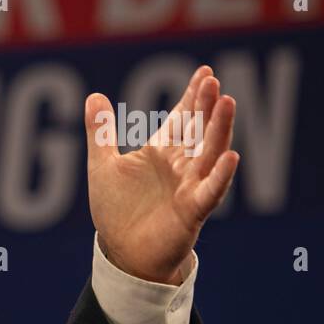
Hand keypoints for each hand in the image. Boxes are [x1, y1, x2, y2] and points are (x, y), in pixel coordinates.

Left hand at [86, 65, 239, 284]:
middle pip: (198, 130)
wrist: (123, 252)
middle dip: (206, 106)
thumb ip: (101, 133)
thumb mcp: (102, 166)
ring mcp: (190, 186)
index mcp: (163, 151)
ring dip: (219, 129)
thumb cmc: (117, 209)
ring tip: (227, 103)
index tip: (205, 72)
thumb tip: (93, 96)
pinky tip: (230, 156)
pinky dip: (221, 175)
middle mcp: (182, 165)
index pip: (182, 117)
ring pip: (210, 153)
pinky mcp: (193, 210)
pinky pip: (210, 191)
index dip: (193, 96)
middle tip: (213, 81)